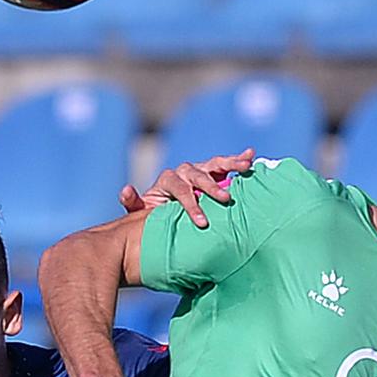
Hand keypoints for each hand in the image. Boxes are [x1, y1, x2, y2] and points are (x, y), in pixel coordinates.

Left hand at [119, 148, 254, 227]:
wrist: (161, 212)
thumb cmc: (152, 216)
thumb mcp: (140, 213)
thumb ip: (132, 203)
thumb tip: (125, 190)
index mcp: (167, 180)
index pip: (179, 190)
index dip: (190, 204)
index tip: (202, 222)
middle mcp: (183, 172)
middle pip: (199, 176)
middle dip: (212, 188)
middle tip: (225, 199)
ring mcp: (199, 170)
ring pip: (214, 164)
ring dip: (230, 163)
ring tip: (246, 165)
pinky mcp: (211, 172)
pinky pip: (225, 164)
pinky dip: (237, 158)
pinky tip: (251, 154)